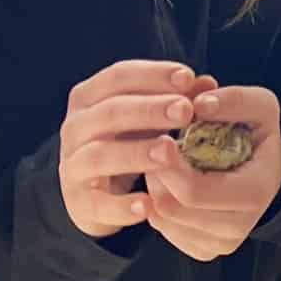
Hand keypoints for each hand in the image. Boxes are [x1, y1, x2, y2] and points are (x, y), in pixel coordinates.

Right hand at [57, 61, 213, 238]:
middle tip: (186, 111)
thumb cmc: (125, 142)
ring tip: (170, 153)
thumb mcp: (147, 117)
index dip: (153, 75)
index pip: (118, 76)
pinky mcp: (79, 203)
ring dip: (137, 153)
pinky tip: (148, 205)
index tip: (187, 78)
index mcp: (88, 97)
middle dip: (150, 109)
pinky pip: (98, 204)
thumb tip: (208, 85)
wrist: (92, 192)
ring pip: (100, 155)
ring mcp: (73, 165)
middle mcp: (75, 127)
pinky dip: (121, 206)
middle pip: (110, 112)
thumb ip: (176, 98)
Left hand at [142, 83, 280, 262]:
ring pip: (163, 221)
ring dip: (155, 188)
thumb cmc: (261, 137)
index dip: (168, 166)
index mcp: (254, 193)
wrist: (271, 170)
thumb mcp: (261, 107)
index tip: (160, 139)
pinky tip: (171, 184)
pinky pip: (165, 230)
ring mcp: (220, 243)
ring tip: (166, 164)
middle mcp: (238, 227)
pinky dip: (159, 205)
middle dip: (157, 175)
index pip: (193, 192)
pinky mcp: (204, 249)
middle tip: (158, 147)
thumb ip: (234, 100)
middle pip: (172, 209)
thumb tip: (199, 105)